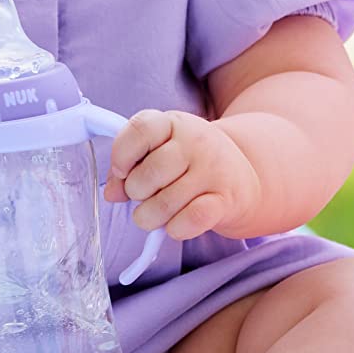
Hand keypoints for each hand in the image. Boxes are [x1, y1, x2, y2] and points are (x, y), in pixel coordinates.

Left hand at [103, 110, 257, 242]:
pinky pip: (189, 220)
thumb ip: (128, 166)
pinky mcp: (226, 199)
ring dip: (150, 217)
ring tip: (156, 213)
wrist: (241, 175)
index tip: (122, 171)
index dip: (121, 155)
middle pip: (148, 174)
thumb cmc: (189, 163)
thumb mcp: (159, 150)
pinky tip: (175, 224)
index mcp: (173, 123)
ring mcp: (213, 169)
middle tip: (144, 195)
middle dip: (136, 193)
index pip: (139, 130)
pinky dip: (175, 229)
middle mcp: (196, 141)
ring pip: (164, 204)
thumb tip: (111, 193)